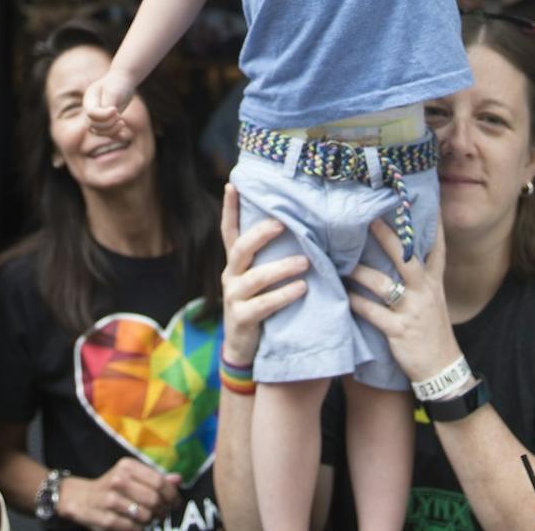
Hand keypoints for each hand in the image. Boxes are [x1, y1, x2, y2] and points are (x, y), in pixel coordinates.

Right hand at [55, 457, 180, 529]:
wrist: (80, 498)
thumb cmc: (112, 486)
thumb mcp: (130, 475)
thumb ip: (154, 477)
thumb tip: (178, 479)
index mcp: (127, 466)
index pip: (158, 481)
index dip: (171, 494)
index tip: (175, 502)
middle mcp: (118, 480)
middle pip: (153, 499)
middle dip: (163, 509)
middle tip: (163, 513)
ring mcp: (111, 500)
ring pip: (145, 515)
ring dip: (151, 520)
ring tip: (149, 518)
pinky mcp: (106, 519)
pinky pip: (134, 528)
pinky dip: (140, 529)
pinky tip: (138, 525)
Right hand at [83, 75, 132, 137]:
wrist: (124, 79)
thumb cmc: (119, 83)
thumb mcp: (114, 91)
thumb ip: (109, 104)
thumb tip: (108, 117)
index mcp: (90, 99)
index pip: (91, 114)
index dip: (103, 115)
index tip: (116, 109)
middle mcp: (91, 109)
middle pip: (93, 125)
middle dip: (108, 124)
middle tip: (120, 116)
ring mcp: (98, 116)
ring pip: (99, 132)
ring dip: (112, 131)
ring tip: (122, 122)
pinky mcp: (107, 121)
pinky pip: (108, 134)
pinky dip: (115, 136)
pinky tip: (124, 134)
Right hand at [219, 183, 308, 366]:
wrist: (243, 351)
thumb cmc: (259, 308)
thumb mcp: (258, 281)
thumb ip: (269, 259)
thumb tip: (298, 230)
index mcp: (235, 264)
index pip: (229, 230)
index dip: (230, 208)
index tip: (232, 183)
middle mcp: (230, 276)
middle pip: (240, 248)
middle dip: (260, 233)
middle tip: (283, 224)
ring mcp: (233, 298)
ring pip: (254, 277)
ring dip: (281, 267)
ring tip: (305, 261)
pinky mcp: (242, 319)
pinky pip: (263, 304)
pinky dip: (283, 295)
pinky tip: (302, 289)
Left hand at [347, 219, 462, 383]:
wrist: (442, 369)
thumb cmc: (430, 328)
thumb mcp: (432, 298)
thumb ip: (418, 275)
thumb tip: (399, 249)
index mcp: (433, 281)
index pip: (436, 247)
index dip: (432, 224)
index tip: (418, 199)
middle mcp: (425, 291)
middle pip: (406, 258)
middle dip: (387, 237)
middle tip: (368, 217)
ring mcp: (412, 311)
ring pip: (383, 284)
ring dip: (359, 272)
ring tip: (340, 262)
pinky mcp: (399, 330)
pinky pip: (372, 312)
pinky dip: (355, 302)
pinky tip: (343, 295)